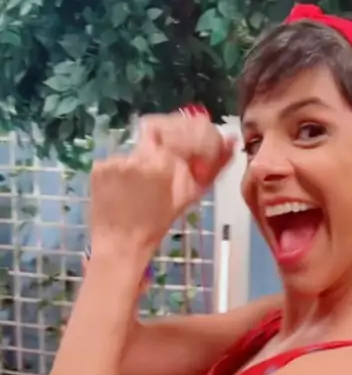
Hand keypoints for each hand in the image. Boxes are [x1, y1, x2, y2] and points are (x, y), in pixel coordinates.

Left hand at [89, 112, 234, 256]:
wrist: (120, 244)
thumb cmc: (156, 226)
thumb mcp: (187, 197)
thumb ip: (212, 168)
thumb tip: (231, 141)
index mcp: (160, 164)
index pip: (178, 130)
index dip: (188, 133)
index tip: (190, 146)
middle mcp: (135, 156)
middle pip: (155, 131)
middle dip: (165, 143)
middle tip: (167, 161)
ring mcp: (114, 160)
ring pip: (136, 149)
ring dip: (145, 161)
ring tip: (144, 187)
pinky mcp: (98, 167)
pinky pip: (118, 161)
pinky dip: (126, 171)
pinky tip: (127, 190)